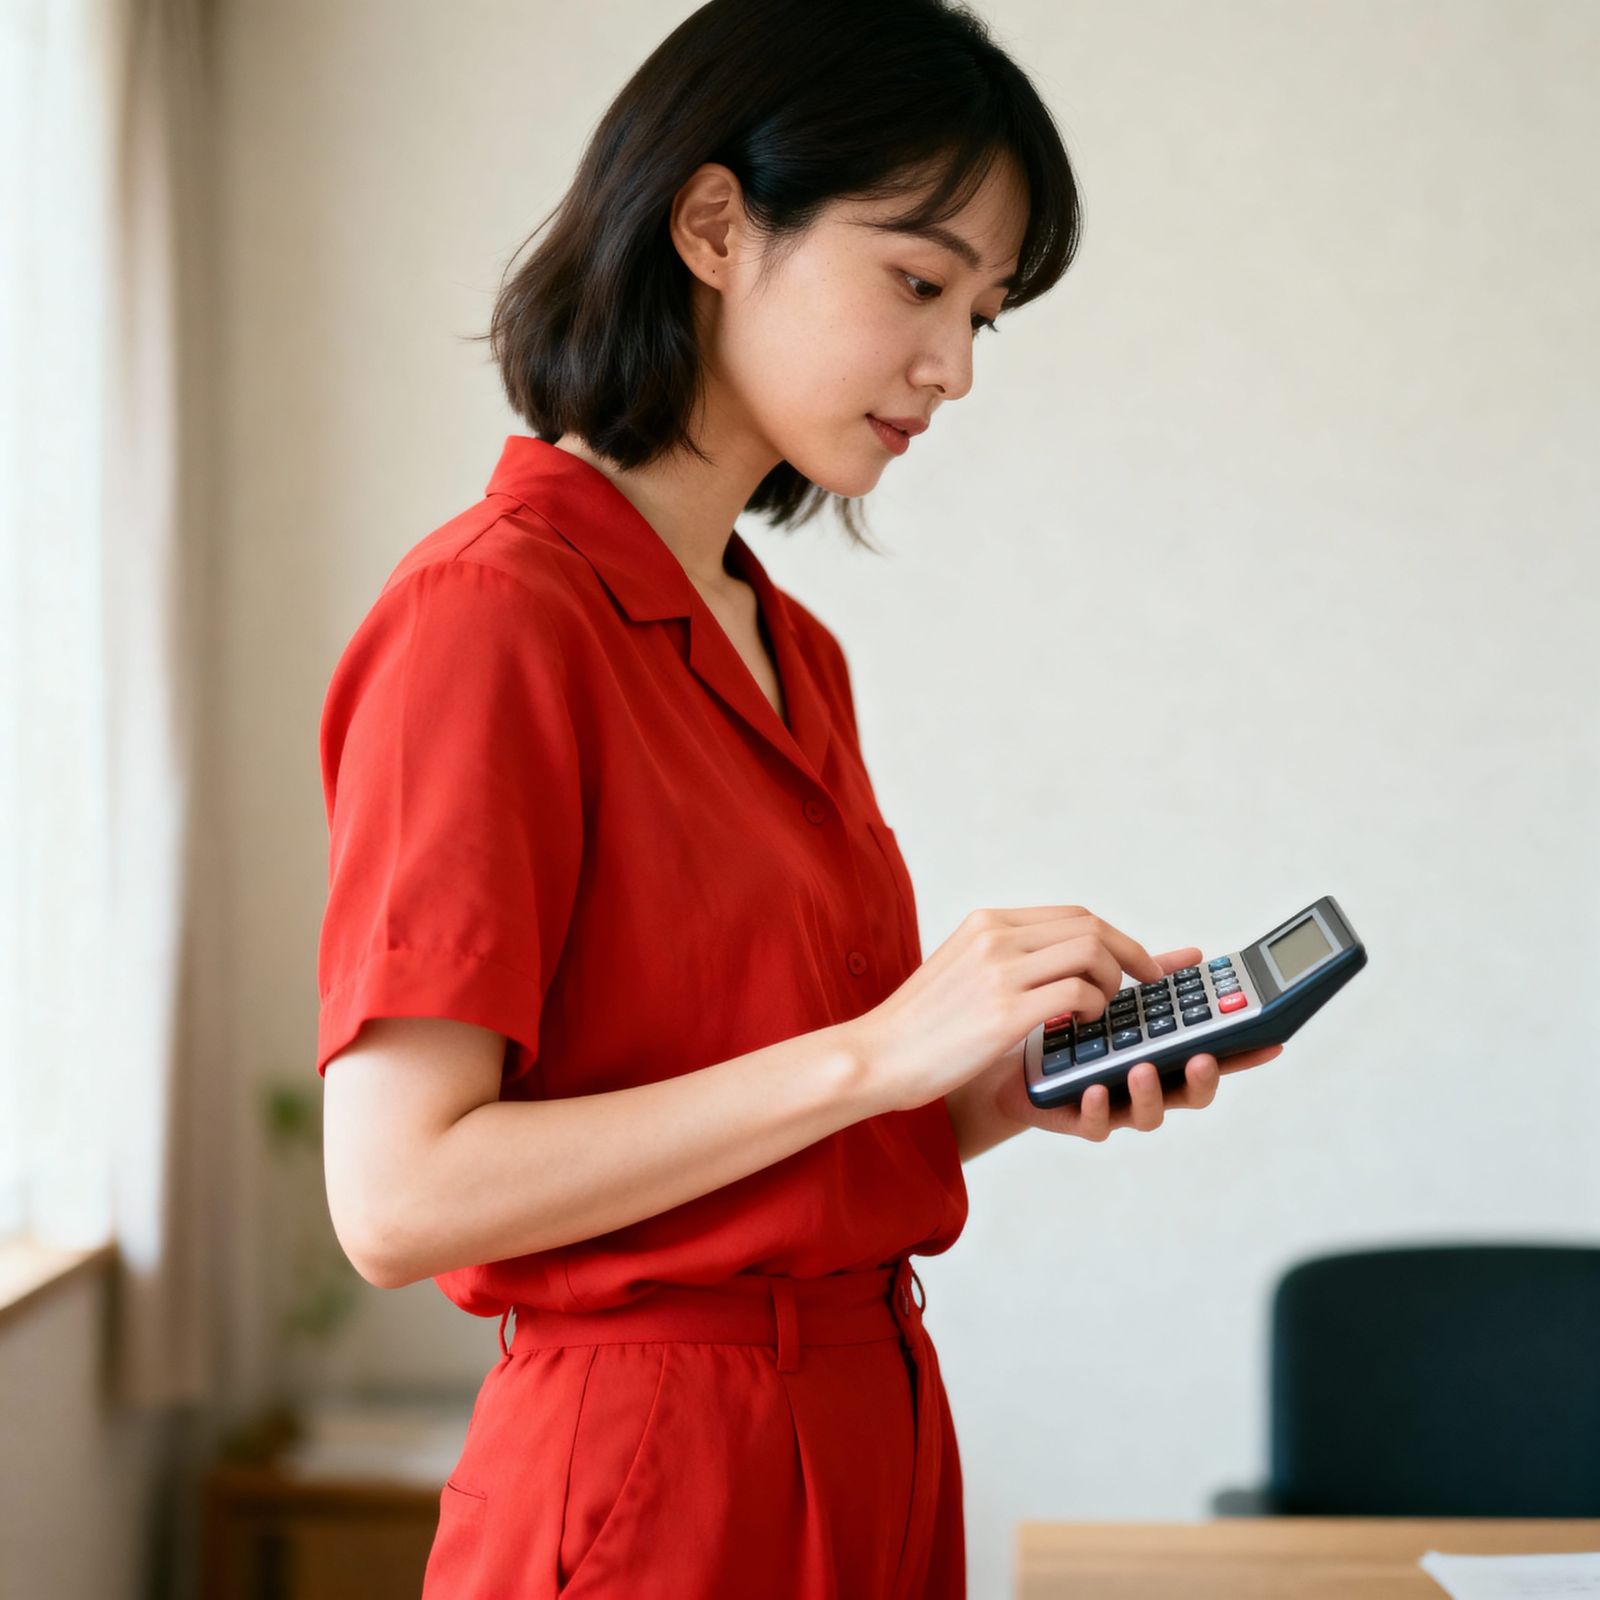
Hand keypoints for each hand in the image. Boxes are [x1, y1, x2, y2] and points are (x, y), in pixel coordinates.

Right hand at [849, 903, 1172, 1114]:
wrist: (876, 1056)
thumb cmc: (920, 1025)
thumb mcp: (960, 968)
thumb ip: (1004, 956)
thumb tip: (1058, 960)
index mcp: (987, 922)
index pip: (1073, 915)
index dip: (1115, 937)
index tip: (1135, 963)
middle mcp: (996, 937)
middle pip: (1090, 928)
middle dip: (1130, 956)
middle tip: (1143, 986)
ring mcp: (1000, 972)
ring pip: (1091, 954)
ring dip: (1111, 984)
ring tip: (1102, 1011)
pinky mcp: (1005, 1013)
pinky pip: (1077, 995)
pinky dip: (1094, 1010)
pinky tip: (1082, 1027)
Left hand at [974, 946, 1284, 1142]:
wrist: (1004, 1059)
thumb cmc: (1066, 1032)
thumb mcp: (1113, 1003)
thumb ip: (1154, 982)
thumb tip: (1195, 954)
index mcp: (1159, 1054)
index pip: (1212, 1053)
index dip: (1243, 1052)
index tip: (1272, 1041)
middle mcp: (1144, 1084)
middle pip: (1189, 1091)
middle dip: (1201, 1077)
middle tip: (1201, 1057)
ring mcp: (1114, 1105)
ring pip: (1147, 1112)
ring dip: (1149, 1092)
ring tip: (1141, 1068)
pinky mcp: (1075, 1119)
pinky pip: (1093, 1123)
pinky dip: (1097, 1109)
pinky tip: (1093, 1090)